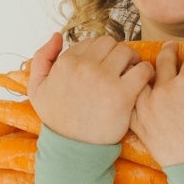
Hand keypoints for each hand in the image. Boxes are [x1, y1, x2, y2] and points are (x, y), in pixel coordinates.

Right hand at [27, 32, 153, 144]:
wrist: (73, 148)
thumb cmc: (57, 119)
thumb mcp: (37, 89)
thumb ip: (42, 58)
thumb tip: (57, 35)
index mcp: (67, 62)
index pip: (92, 42)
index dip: (100, 53)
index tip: (104, 67)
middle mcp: (85, 67)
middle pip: (111, 43)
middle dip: (117, 53)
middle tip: (121, 68)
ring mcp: (105, 79)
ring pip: (127, 52)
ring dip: (133, 60)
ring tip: (131, 74)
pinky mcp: (123, 95)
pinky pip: (143, 70)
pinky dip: (146, 72)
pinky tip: (142, 82)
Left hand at [128, 44, 183, 166]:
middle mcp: (165, 89)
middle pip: (164, 61)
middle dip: (170, 51)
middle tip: (171, 47)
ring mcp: (148, 106)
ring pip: (143, 78)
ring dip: (148, 68)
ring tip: (151, 66)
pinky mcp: (139, 122)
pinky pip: (132, 101)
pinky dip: (134, 91)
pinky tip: (138, 89)